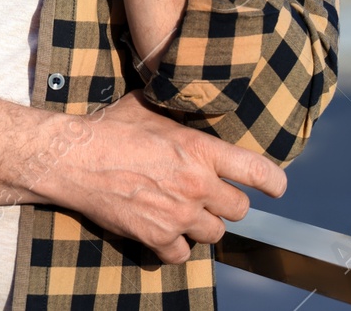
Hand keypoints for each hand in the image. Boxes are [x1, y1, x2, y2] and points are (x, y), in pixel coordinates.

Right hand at [36, 92, 286, 264]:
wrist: (74, 158)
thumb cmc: (109, 128)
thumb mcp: (150, 107)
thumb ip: (179, 113)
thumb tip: (189, 96)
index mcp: (200, 150)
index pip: (257, 172)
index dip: (272, 182)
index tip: (275, 187)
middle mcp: (197, 185)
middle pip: (238, 209)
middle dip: (226, 203)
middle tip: (208, 195)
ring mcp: (178, 215)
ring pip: (215, 234)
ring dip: (202, 226)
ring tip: (184, 212)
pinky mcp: (156, 237)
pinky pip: (182, 254)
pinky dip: (174, 246)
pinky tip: (163, 232)